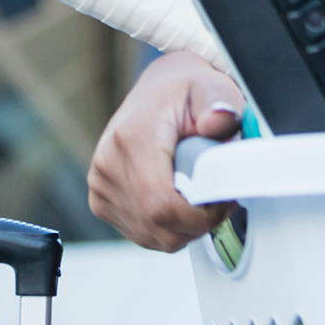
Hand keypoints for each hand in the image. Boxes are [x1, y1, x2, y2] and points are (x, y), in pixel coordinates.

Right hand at [89, 51, 243, 250]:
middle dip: (198, 222)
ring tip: (202, 196)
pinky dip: (167, 228)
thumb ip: (221, 104)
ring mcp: (100, 185)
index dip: (199, 216)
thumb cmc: (186, 91)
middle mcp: (108, 165)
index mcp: (131, 138)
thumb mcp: (212, 88)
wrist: (161, 89)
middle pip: (157, 226)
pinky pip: (141, 233)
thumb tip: (219, 122)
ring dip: (184, 227)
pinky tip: (181, 201)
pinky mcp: (101, 200)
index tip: (225, 202)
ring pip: (151, 236)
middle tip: (220, 199)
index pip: (161, 205)